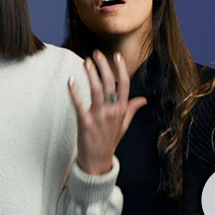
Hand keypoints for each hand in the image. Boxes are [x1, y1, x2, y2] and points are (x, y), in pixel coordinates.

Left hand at [68, 50, 146, 174]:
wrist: (98, 161)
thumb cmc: (109, 140)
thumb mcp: (123, 125)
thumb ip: (131, 109)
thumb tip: (143, 99)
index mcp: (122, 110)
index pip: (124, 85)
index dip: (121, 69)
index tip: (117, 55)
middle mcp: (112, 112)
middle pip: (110, 84)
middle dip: (104, 66)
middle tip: (96, 53)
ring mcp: (99, 117)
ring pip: (97, 91)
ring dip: (91, 74)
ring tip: (85, 62)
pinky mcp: (85, 123)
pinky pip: (79, 105)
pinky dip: (75, 92)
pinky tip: (70, 81)